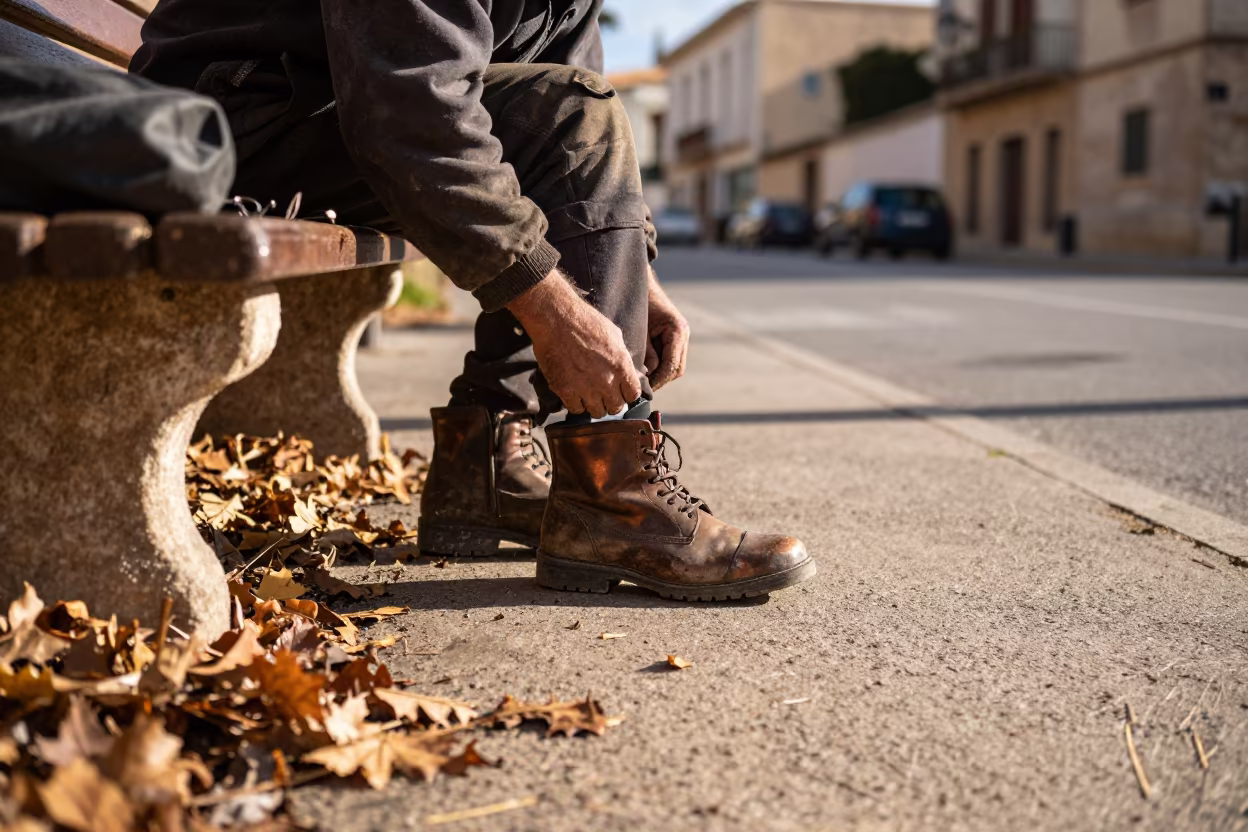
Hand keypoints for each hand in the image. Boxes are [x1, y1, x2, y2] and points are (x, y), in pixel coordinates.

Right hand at [508, 269, 641, 417]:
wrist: (556, 319)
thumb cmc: (585, 321)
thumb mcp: (614, 335)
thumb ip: (623, 357)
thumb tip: (630, 371)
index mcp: (621, 366)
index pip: (633, 395)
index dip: (627, 394)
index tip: (620, 391)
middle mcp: (606, 380)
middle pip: (616, 407)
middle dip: (611, 401)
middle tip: (603, 393)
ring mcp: (585, 388)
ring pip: (597, 412)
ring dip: (593, 405)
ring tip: (588, 393)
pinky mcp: (565, 390)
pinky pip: (575, 409)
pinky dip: (575, 404)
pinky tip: (573, 392)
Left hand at [644, 268, 688, 390]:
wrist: (639, 283)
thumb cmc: (637, 304)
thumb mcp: (639, 331)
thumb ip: (645, 354)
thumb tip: (646, 377)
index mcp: (677, 330)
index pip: (672, 366)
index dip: (659, 380)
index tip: (644, 389)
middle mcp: (683, 334)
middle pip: (677, 369)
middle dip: (660, 380)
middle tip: (641, 388)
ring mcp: (681, 336)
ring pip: (675, 366)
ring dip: (660, 374)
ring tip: (642, 380)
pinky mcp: (675, 337)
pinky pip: (670, 358)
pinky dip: (660, 366)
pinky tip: (645, 369)